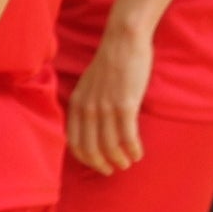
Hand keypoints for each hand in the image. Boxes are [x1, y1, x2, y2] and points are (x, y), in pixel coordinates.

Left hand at [66, 27, 151, 175]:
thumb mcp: (89, 85)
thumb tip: (93, 124)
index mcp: (76, 104)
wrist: (123, 41)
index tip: (97, 164)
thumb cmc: (110, 62)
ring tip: (128, 163)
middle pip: (90, 148)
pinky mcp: (125, 105)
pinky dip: (133, 149)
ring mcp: (105, 107)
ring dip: (119, 159)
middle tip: (113, 170)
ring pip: (109, 146)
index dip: (85, 158)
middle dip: (101, 164)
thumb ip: (88, 103)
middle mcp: (87, 108)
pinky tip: (139, 154)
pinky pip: (127, 136)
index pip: (73, 141)